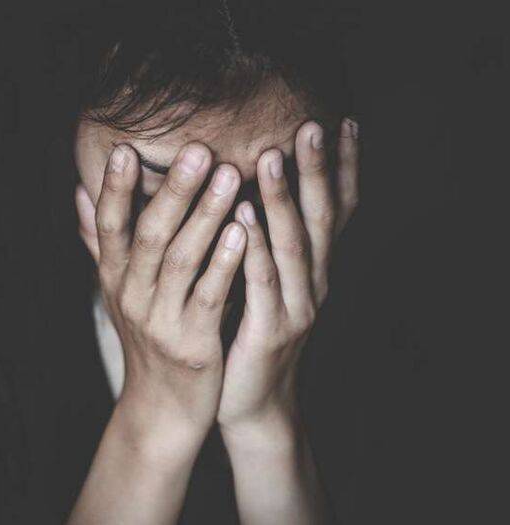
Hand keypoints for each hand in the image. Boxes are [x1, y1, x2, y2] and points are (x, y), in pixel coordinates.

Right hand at [75, 140, 246, 451]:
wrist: (163, 408)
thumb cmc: (147, 337)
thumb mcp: (117, 288)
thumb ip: (100, 240)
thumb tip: (79, 192)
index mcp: (114, 278)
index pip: (109, 226)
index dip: (116, 189)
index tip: (126, 148)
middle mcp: (131, 295)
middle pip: (148, 235)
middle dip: (173, 191)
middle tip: (197, 148)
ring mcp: (160, 320)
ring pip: (180, 260)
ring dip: (204, 215)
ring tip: (228, 175)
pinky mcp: (193, 343)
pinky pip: (209, 296)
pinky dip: (224, 262)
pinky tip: (242, 231)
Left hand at [217, 118, 359, 441]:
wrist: (250, 403)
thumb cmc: (246, 332)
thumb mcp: (261, 283)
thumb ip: (259, 240)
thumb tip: (244, 186)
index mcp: (314, 269)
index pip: (338, 210)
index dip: (344, 168)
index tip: (343, 120)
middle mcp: (315, 283)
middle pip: (323, 218)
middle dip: (318, 170)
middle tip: (312, 125)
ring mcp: (297, 307)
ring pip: (294, 245)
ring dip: (283, 199)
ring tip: (273, 156)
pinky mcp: (270, 331)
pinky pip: (262, 282)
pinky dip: (254, 246)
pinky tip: (241, 215)